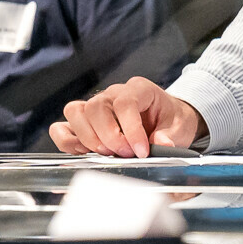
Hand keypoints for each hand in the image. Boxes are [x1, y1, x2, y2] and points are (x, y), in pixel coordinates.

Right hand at [50, 76, 203, 156]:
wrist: (167, 119)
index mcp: (139, 89)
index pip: (125, 103)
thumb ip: (171, 135)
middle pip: (96, 107)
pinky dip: (67, 141)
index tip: (140, 151)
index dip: (131, 129)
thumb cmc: (171, 119)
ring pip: (75, 112)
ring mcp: (96, 106)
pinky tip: (84, 153)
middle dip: (109, 136)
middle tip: (125, 154)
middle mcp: (113, 94)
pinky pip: (63, 126)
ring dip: (88, 138)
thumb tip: (162, 144)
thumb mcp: (180, 127)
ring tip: (107, 154)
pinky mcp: (84, 122)